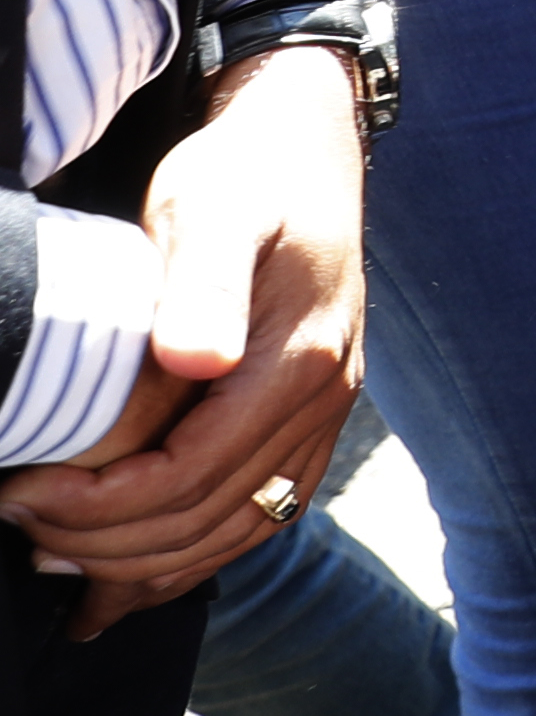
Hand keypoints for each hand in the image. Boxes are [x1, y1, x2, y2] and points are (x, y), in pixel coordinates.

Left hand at [0, 46, 369, 633]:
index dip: (98, 506)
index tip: (21, 491)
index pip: (190, 475)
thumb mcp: (214, 211)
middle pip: (208, 518)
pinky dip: (190, 555)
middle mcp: (324, 400)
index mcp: (301, 361)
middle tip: (18, 526)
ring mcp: (324, 414)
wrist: (306, 142)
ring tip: (57, 559)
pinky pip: (256, 515)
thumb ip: (202, 287)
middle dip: (104, 543)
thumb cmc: (247, 173)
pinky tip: (133, 572)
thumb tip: (194, 364)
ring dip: (143, 565)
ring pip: (235, 532)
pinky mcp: (309, 417)